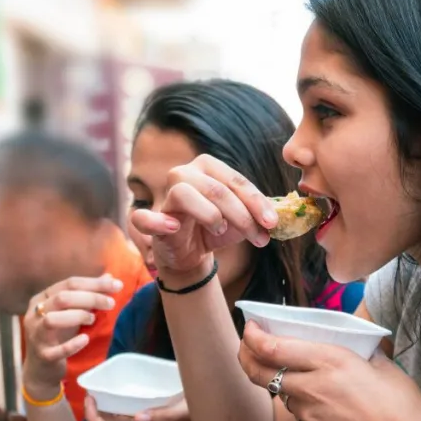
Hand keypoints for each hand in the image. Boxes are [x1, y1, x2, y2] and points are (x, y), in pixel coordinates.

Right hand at [21, 275, 121, 396]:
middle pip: (62, 298)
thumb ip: (88, 295)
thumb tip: (110, 278)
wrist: (41, 369)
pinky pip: (55, 350)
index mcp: (42, 298)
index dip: (94, 283)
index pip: (69, 283)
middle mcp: (35, 314)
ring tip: (93, 319)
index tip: (117, 285)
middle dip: (90, 298)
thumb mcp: (72, 312)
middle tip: (111, 304)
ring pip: (51, 319)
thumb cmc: (58, 336)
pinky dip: (71, 344)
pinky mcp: (42, 355)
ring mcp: (36, 335)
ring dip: (76, 316)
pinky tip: (85, 339)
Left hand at [84, 395, 195, 420]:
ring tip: (102, 390)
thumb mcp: (184, 412)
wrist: (217, 420)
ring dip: (106, 410)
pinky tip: (124, 390)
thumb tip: (138, 418)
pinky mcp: (155, 417)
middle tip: (93, 392)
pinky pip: (130, 414)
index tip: (91, 399)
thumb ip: (163, 416)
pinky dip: (121, 404)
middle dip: (95, 414)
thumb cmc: (201, 416)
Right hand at [128, 154, 278, 284]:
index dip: (257, 203)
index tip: (273, 223)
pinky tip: (175, 227)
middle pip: (216, 189)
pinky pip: (144, 217)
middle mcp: (184, 174)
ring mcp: (166, 195)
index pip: (236, 181)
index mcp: (208, 167)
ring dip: (210, 216)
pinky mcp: (151, 219)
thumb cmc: (216, 228)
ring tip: (221, 231)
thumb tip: (276, 219)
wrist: (190, 253)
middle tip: (260, 239)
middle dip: (243, 216)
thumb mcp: (242, 221)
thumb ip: (257, 215)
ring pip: (186, 194)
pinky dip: (158, 221)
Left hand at [238, 321, 420, 420]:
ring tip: (307, 377)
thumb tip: (346, 343)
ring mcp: (310, 415)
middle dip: (247, 358)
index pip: (274, 348)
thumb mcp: (379, 363)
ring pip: (284, 394)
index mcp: (330, 361)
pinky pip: (301, 414)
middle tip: (247, 348)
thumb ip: (355, 351)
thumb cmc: (401, 402)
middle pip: (261, 374)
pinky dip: (306, 405)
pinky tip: (329, 405)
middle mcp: (312, 387)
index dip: (254, 337)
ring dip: (285, 383)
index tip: (250, 328)